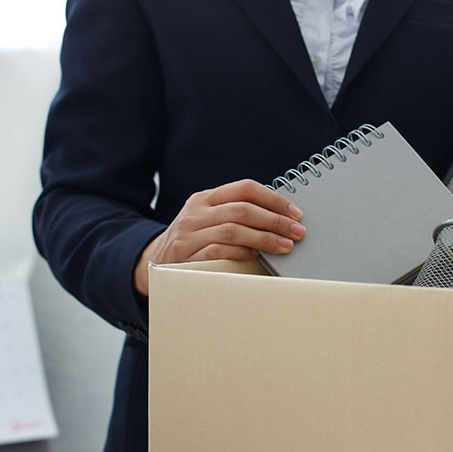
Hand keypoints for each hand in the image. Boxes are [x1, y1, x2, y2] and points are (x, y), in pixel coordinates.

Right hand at [133, 179, 305, 295]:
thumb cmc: (193, 242)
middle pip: (242, 209)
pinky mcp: (185, 256)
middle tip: (297, 232)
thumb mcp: (208, 220)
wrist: (155, 263)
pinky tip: (256, 256)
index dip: (274, 199)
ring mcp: (189, 234)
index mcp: (205, 198)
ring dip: (264, 238)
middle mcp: (195, 212)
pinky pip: (219, 252)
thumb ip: (235, 214)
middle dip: (275, 221)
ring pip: (233, 230)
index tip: (295, 213)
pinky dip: (242, 253)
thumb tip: (281, 218)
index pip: (244, 188)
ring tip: (285, 246)